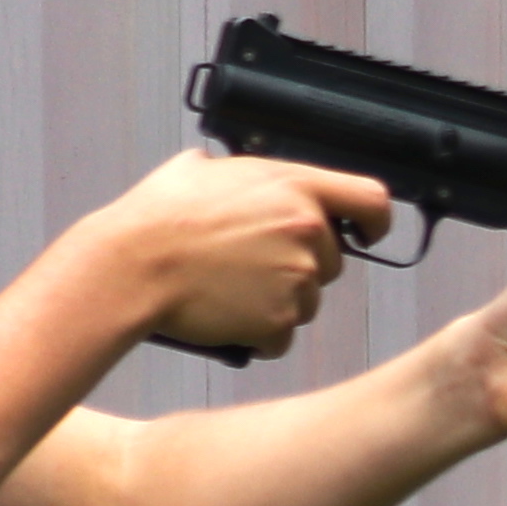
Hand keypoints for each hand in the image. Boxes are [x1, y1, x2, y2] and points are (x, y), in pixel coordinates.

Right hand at [106, 151, 386, 359]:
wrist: (131, 267)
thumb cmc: (156, 218)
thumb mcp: (197, 169)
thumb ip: (234, 169)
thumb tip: (228, 169)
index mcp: (295, 186)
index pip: (372, 200)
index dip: (375, 222)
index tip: (369, 233)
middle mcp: (307, 231)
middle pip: (332, 262)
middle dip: (300, 268)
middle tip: (250, 266)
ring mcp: (296, 278)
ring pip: (307, 302)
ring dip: (277, 301)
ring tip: (228, 288)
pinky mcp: (280, 320)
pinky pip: (282, 336)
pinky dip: (259, 334)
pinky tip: (225, 315)